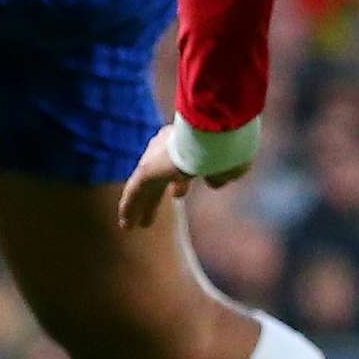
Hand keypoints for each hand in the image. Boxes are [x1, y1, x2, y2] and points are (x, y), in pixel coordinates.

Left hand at [117, 122, 246, 228]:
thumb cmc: (229, 145)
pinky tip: (126, 224)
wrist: (213, 133)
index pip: (180, 164)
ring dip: (141, 204)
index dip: (180, 180)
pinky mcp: (147, 169)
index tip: (177, 194)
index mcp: (190, 140)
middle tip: (149, 211)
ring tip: (130, 225)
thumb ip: (222, 172)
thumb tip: (214, 182)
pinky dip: (129, 207)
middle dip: (157, 193)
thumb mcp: (232, 161)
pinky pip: (135, 191)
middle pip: (161, 175)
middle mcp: (170, 145)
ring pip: (146, 185)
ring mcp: (156, 157)